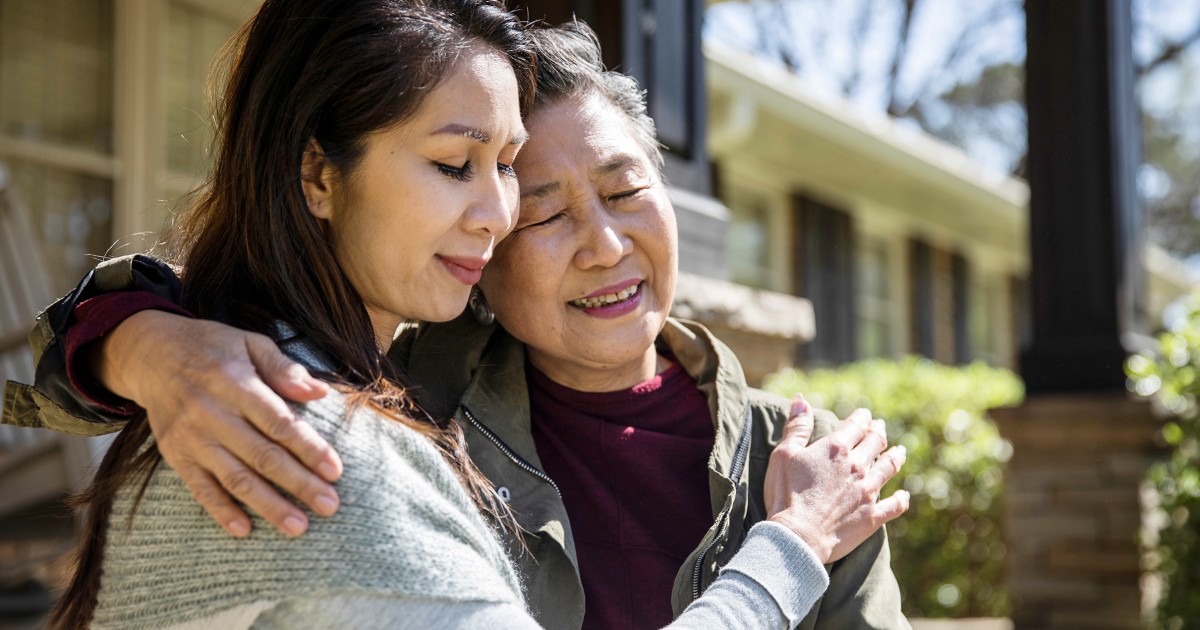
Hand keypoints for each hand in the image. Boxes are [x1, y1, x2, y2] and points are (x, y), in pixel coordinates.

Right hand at [94, 310, 341, 537]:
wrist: (150, 353)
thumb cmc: (213, 348)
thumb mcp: (249, 343)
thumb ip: (284, 369)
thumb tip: (319, 392)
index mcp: (235, 383)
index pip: (279, 423)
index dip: (309, 448)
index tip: (335, 471)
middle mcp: (212, 413)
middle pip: (262, 456)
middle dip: (299, 484)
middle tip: (330, 506)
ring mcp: (192, 437)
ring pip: (235, 478)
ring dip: (268, 505)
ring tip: (298, 527)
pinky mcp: (175, 455)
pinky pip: (200, 488)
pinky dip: (221, 511)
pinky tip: (245, 530)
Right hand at [763, 396, 908, 563]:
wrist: (797, 536)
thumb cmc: (785, 494)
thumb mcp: (784, 454)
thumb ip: (796, 426)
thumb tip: (801, 399)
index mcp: (836, 449)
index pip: (855, 425)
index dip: (861, 417)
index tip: (864, 415)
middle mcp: (857, 466)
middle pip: (875, 442)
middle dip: (878, 432)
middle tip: (879, 428)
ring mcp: (868, 491)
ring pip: (889, 468)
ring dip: (895, 457)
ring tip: (899, 451)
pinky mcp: (872, 516)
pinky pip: (895, 505)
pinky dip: (901, 499)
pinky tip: (904, 495)